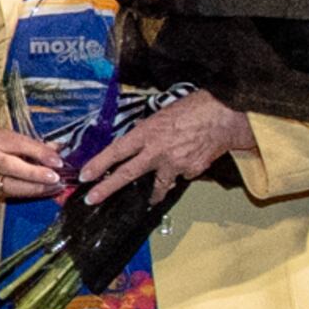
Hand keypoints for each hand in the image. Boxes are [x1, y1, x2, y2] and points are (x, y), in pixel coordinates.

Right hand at [0, 126, 71, 202]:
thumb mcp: (10, 137)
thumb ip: (33, 144)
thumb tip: (58, 150)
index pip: (17, 144)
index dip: (39, 152)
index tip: (57, 160)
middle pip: (10, 167)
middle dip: (35, 174)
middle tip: (56, 177)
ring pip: (13, 185)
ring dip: (38, 187)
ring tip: (56, 186)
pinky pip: (15, 194)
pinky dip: (33, 193)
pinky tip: (48, 190)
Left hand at [79, 91, 254, 203]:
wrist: (224, 116)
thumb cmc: (193, 109)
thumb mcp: (161, 115)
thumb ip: (147, 132)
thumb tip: (137, 141)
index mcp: (146, 133)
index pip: (116, 151)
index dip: (98, 164)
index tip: (85, 176)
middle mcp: (157, 151)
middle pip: (127, 174)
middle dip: (107, 189)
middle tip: (92, 199)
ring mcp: (174, 164)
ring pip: (158, 185)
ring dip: (154, 193)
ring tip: (150, 199)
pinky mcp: (191, 171)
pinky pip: (182, 176)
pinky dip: (182, 172)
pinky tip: (189, 162)